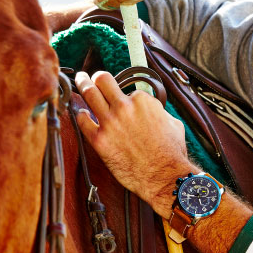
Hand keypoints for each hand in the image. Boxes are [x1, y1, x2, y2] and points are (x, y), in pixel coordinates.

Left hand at [75, 71, 197, 217]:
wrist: (164, 175)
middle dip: (96, 77)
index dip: (127, 96)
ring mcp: (110, 123)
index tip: (125, 100)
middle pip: (102, 80)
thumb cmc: (171, 152)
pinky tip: (81, 113)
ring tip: (80, 81)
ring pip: (89, 93)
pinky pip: (82, 121)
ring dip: (83, 84)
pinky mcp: (99, 140)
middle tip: (91, 77)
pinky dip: (81, 115)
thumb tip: (152, 109)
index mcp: (142, 100)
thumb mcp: (172, 122)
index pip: (127, 89)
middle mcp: (124, 107)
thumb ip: (157, 111)